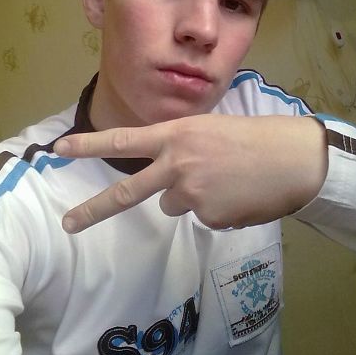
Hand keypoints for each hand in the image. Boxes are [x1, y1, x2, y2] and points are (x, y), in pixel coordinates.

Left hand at [54, 114, 327, 232]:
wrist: (294, 158)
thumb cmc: (256, 138)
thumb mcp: (211, 131)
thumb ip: (182, 150)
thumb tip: (170, 184)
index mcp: (178, 134)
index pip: (124, 140)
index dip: (91, 145)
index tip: (60, 150)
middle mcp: (177, 164)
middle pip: (128, 191)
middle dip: (94, 209)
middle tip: (68, 224)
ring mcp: (192, 193)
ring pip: (176, 204)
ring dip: (193, 198)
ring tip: (227, 182)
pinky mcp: (209, 217)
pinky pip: (204, 217)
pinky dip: (218, 210)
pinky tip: (239, 196)